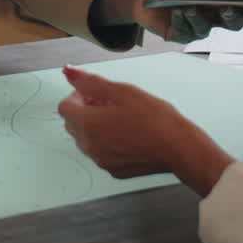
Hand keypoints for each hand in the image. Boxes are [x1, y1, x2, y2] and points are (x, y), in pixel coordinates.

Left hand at [57, 65, 231, 194]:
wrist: (178, 147)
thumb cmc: (155, 120)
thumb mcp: (122, 91)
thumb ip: (90, 81)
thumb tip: (69, 72)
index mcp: (88, 124)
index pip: (64, 106)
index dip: (78, 95)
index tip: (94, 94)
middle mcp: (90, 146)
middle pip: (72, 123)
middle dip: (85, 110)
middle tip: (110, 103)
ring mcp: (101, 161)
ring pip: (85, 139)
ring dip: (95, 126)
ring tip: (121, 118)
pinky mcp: (113, 170)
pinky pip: (100, 152)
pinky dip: (107, 142)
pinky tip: (127, 134)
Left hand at [97, 0, 242, 42]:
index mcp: (221, 2)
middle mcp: (213, 18)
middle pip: (232, 23)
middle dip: (233, 16)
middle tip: (228, 8)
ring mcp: (197, 29)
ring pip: (206, 29)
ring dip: (200, 17)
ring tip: (192, 6)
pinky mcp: (179, 36)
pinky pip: (185, 31)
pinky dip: (182, 20)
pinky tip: (179, 10)